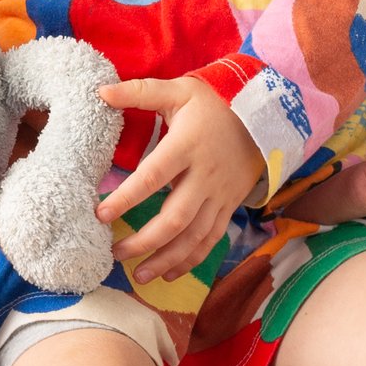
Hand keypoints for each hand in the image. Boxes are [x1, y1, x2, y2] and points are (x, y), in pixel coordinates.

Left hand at [97, 77, 265, 283]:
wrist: (265, 113)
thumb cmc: (214, 101)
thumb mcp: (179, 90)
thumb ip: (139, 91)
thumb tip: (100, 92)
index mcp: (187, 146)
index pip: (152, 176)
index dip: (126, 198)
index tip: (100, 214)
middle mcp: (204, 175)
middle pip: (175, 218)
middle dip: (144, 241)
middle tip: (114, 253)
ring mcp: (220, 194)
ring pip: (194, 237)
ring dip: (166, 260)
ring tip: (138, 275)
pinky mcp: (229, 205)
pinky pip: (211, 239)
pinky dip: (191, 260)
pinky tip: (168, 274)